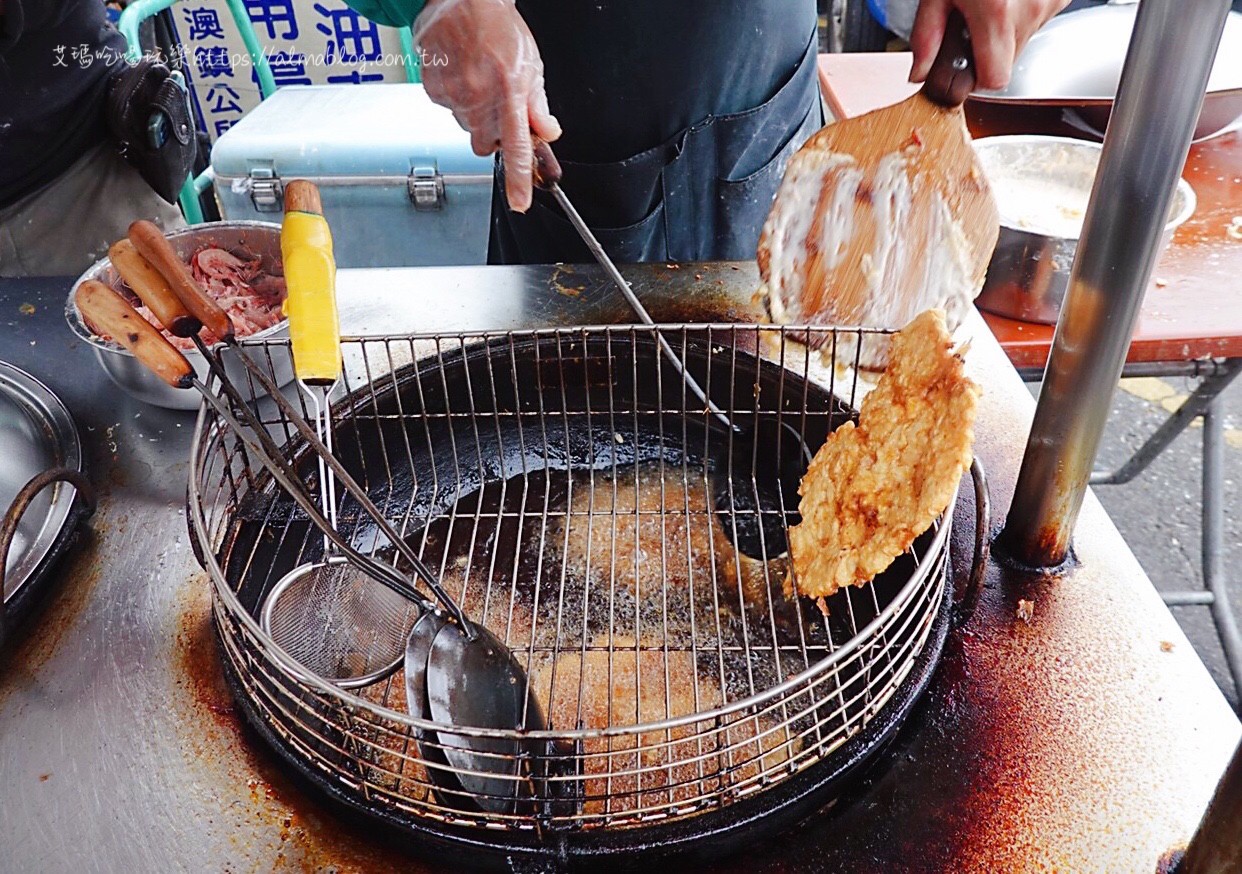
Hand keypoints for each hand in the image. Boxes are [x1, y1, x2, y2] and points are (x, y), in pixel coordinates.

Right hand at [415, 0, 560, 211]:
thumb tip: (547, 132)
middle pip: (488, 144)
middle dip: (495, 132)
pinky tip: (461, 74)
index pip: (518, 149)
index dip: (520, 180)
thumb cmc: (498, 26)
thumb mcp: (531, 64)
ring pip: (468, 128)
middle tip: (498, 102)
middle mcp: (481, 98)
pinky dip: (456, 99)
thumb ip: (538, 104)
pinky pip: (448, 110)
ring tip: (479, 80)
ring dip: (476, 114)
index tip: (521, 202)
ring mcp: (455, 96)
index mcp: (511, 92)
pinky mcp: (434, 90)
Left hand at [908, 0, 1070, 90]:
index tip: (967, 65)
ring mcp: (1051, 1)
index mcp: (996, 14)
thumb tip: (921, 71)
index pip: (996, 79)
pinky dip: (1023, 9)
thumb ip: (928, 36)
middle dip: (989, 48)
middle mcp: (1030, 9)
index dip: (979, 76)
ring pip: (1026, 37)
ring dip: (1007, 27)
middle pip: (1010, 59)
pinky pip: (1040, 15)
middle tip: (975, 19)